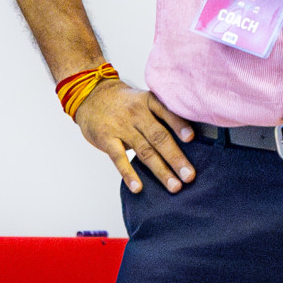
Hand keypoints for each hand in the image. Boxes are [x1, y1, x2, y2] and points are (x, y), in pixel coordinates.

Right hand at [73, 81, 195, 194]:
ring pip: (144, 151)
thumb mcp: (143, 100)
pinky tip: (138, 187)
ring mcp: (121, 127)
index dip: (179, 125)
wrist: (91, 95)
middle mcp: (137, 113)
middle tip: (189, 176)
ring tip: (174, 186)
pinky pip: (119, 158)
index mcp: (149, 102)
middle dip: (176, 158)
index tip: (191, 138)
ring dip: (160, 170)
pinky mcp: (107, 139)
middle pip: (159, 137)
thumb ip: (161, 116)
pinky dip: (129, 174)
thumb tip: (188, 140)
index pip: (166, 112)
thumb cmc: (125, 103)